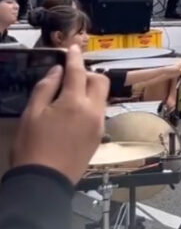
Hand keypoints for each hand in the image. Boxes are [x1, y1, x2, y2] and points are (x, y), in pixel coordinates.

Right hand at [11, 44, 107, 184]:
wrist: (44, 181)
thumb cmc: (32, 147)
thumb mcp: (31, 114)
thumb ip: (45, 89)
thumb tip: (57, 71)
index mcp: (75, 102)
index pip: (78, 71)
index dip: (75, 57)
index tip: (73, 48)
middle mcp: (93, 110)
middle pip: (100, 81)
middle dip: (88, 74)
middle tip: (70, 77)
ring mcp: (99, 124)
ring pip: (102, 97)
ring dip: (90, 90)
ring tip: (70, 96)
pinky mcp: (99, 136)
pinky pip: (100, 112)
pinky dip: (90, 105)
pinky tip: (74, 113)